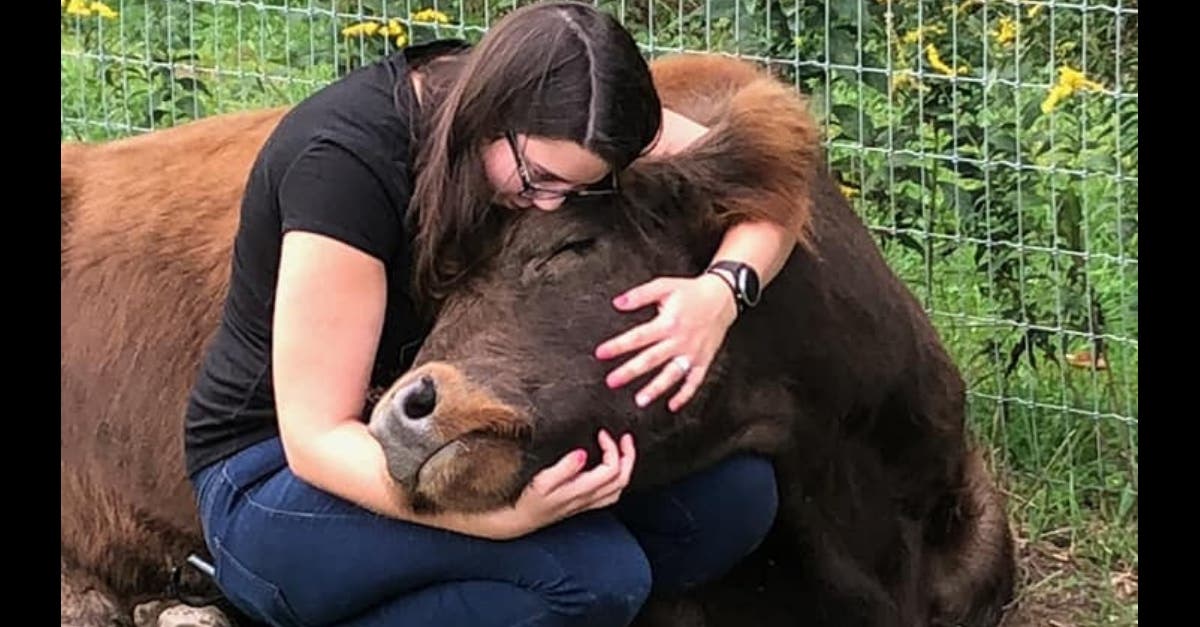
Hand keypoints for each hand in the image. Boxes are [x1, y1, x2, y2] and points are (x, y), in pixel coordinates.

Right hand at [473, 430, 634, 539]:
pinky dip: (616, 478)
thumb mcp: (540, 483)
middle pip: (622, 480)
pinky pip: (609, 494)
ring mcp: (586, 503)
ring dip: (625, 467)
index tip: (601, 433)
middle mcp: (588, 499)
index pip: (612, 470)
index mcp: (580, 491)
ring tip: (622, 449)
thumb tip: (582, 453)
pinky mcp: (581, 504)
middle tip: (624, 437)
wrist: (516, 520)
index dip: (613, 448)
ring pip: (618, 488)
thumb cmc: (525, 501)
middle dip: (628, 456)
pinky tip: (608, 467)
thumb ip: (563, 469)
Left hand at [594, 274, 736, 411]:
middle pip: (651, 359)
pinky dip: (684, 395)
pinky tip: (672, 405)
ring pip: (672, 374)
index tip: (601, 353)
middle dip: (630, 371)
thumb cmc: (691, 292)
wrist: (723, 297)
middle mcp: (679, 340)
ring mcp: (692, 353)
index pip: (638, 337)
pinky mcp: (703, 360)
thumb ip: (640, 295)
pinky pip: (694, 381)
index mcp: (668, 322)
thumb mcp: (664, 286)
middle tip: (612, 382)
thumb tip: (618, 302)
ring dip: (656, 389)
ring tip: (640, 400)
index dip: (618, 345)